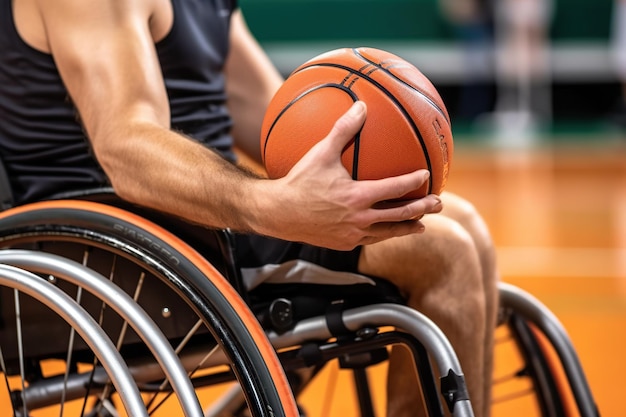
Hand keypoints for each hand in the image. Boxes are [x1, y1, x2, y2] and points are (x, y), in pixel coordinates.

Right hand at [253, 101, 442, 249]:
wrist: (279, 213)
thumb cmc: (299, 181)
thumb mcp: (321, 152)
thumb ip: (343, 129)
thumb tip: (361, 105)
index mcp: (358, 196)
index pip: (396, 188)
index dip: (414, 182)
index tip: (427, 175)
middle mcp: (360, 218)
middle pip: (401, 215)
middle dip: (423, 209)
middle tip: (439, 204)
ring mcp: (353, 234)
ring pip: (388, 233)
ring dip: (408, 227)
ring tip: (422, 225)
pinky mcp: (345, 244)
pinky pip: (370, 239)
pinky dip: (384, 235)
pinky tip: (387, 231)